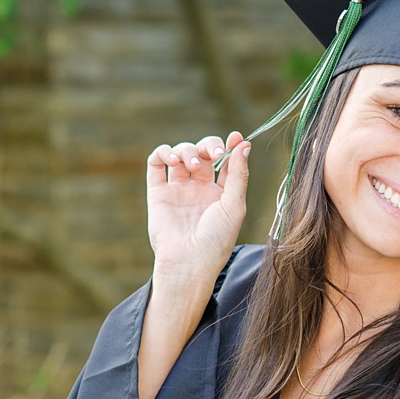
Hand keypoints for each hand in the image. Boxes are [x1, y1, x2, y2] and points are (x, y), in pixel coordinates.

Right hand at [146, 133, 249, 282]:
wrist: (189, 261)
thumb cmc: (216, 239)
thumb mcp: (235, 205)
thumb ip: (238, 174)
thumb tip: (244, 144)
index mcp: (219, 192)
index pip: (224, 161)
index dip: (229, 146)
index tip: (234, 137)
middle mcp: (198, 187)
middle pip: (202, 152)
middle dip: (208, 146)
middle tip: (214, 153)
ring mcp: (177, 188)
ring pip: (180, 153)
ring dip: (188, 151)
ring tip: (193, 165)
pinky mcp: (157, 191)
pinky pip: (155, 163)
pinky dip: (163, 153)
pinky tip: (172, 159)